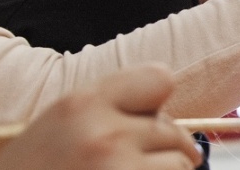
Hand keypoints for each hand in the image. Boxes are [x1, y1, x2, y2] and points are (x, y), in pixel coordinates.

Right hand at [0, 64, 200, 169]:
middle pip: (173, 130)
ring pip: (181, 164)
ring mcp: (120, 169)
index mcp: (83, 104)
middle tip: (127, 165)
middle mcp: (105, 134)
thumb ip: (108, 111)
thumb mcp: (59, 126)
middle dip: (161, 150)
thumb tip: (168, 117)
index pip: (161, 78)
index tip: (146, 124)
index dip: (156, 104)